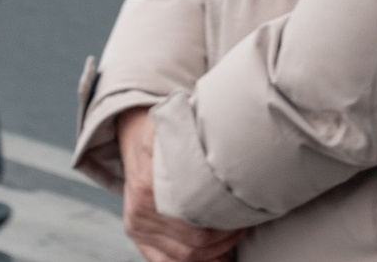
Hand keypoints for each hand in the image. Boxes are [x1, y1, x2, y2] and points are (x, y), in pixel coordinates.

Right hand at [118, 106, 243, 261]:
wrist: (133, 133)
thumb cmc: (165, 131)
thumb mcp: (180, 129)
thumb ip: (201, 143)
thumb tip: (232, 147)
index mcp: (151, 184)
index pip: (198, 217)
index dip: (227, 220)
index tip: (243, 212)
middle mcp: (142, 208)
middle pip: (195, 241)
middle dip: (225, 238)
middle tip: (242, 225)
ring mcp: (137, 223)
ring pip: (183, 255)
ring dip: (213, 252)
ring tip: (231, 239)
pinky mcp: (134, 231)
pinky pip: (163, 261)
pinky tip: (212, 255)